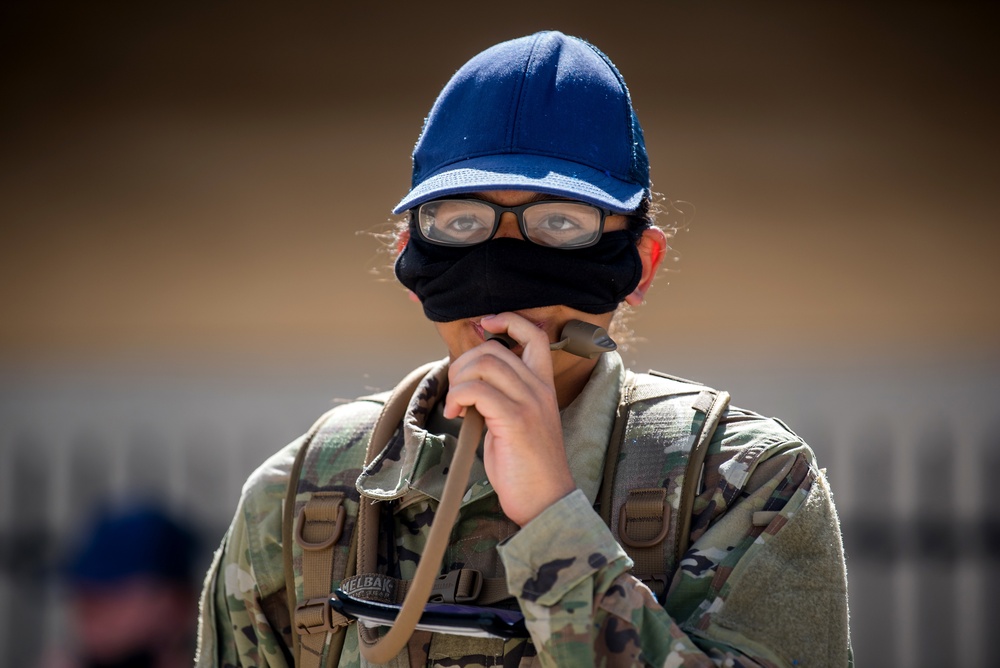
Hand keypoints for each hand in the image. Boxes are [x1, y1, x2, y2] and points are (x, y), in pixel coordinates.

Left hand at [442, 313, 575, 525]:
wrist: (545, 501)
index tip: (485, 324)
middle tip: (456, 390)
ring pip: (484, 363)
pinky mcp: (515, 420)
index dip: (508, 320)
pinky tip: (455, 414)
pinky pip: (476, 390)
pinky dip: (457, 397)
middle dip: (464, 362)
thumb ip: (500, 398)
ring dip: (458, 379)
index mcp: (544, 386)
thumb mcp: (517, 423)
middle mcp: (540, 389)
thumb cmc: (527, 467)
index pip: (535, 335)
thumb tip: (467, 384)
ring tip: (455, 404)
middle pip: (495, 349)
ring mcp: (529, 403)